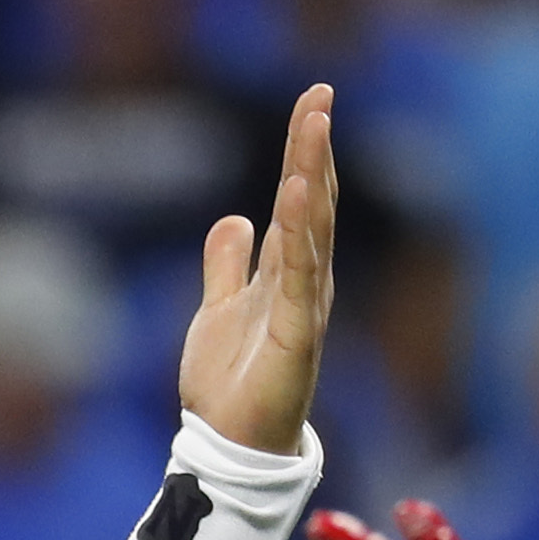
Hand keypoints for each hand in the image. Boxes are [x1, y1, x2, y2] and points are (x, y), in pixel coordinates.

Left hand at [175, 84, 334, 456]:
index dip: (305, 150)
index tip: (313, 100)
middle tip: (320, 94)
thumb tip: (235, 219)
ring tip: (314, 124)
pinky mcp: (296, 335)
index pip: (300, 198)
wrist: (229, 446)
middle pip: (312, 201)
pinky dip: (299, 232)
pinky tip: (296, 192)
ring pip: (312, 228)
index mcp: (287, 273)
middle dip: (314, 147)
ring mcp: (304, 307)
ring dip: (312, 174)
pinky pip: (300, 274)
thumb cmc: (230, 386)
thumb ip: (227, 265)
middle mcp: (304, 284)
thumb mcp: (218, 310)